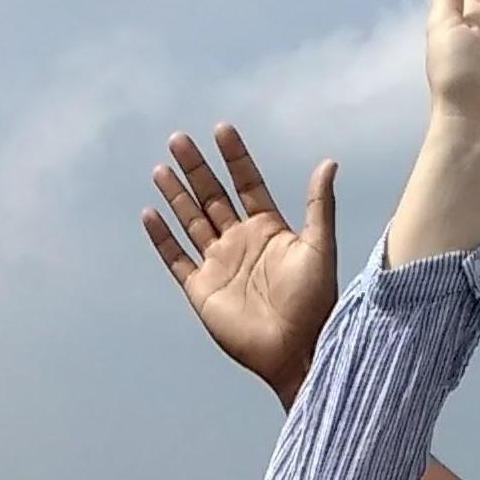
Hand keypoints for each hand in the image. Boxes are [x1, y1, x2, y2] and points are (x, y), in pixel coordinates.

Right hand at [143, 125, 336, 404]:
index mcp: (268, 229)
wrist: (296, 350)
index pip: (246, 183)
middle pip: (212, 196)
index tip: (221, 129)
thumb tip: (329, 163)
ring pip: (191, 221)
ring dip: (176, 195)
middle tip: (178, 139)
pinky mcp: (202, 290)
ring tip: (160, 169)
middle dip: (196, 168)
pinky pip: (176, 259)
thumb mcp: (319, 247)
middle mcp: (240, 242)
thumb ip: (318, 205)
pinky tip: (150, 214)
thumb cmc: (314, 303)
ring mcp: (219, 265)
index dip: (234, 157)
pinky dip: (162, 238)